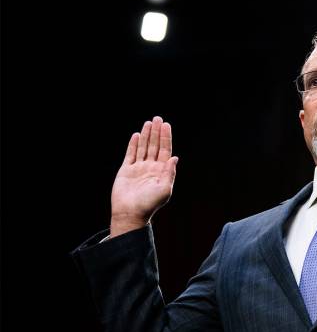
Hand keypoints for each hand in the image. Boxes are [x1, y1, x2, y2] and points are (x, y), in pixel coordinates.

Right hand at [110, 116, 178, 236]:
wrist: (130, 213)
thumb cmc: (149, 204)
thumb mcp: (165, 189)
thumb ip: (169, 173)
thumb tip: (175, 157)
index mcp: (161, 171)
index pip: (165, 150)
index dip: (166, 137)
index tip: (166, 125)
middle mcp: (151, 168)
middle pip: (155, 146)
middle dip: (156, 132)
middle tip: (158, 118)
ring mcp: (138, 168)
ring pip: (143, 147)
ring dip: (146, 135)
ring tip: (149, 123)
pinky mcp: (126, 170)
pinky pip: (130, 154)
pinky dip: (133, 144)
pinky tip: (137, 135)